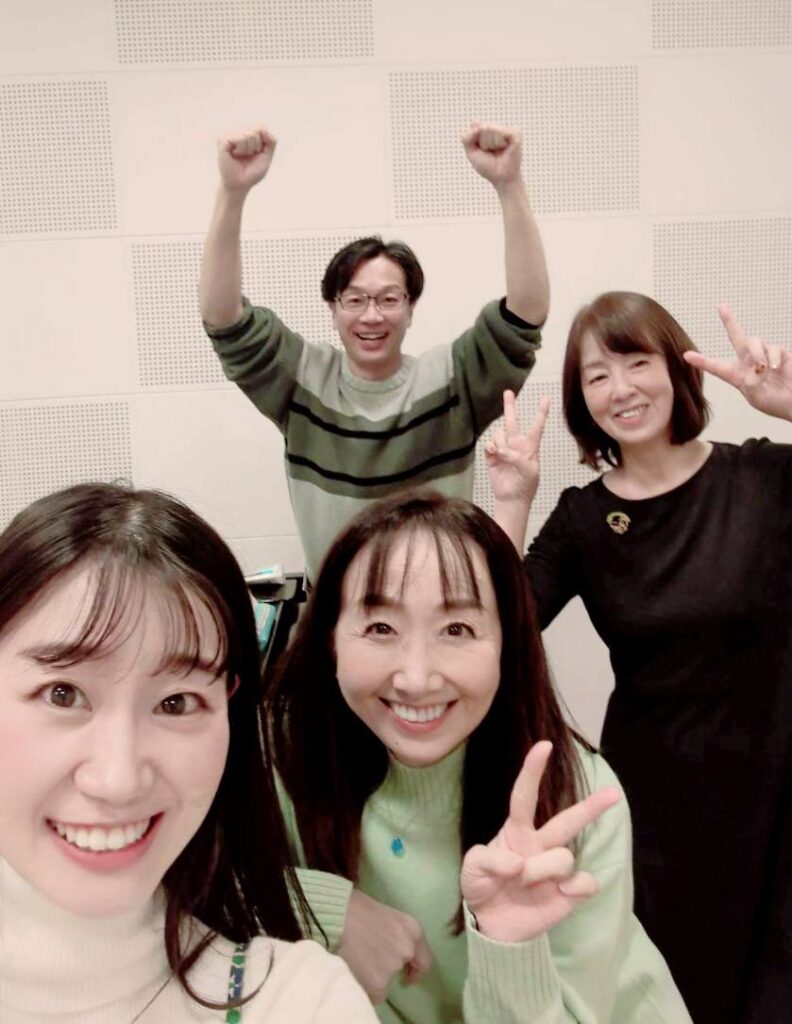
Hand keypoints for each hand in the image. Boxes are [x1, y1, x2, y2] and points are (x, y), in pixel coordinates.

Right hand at [217, 127, 276, 193]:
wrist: (240, 184)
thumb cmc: (252, 172)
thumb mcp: (267, 156)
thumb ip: (271, 141)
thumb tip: (263, 127)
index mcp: (248, 135)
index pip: (261, 128)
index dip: (263, 144)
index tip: (256, 154)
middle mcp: (238, 133)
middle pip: (256, 131)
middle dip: (256, 147)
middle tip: (247, 156)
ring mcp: (230, 135)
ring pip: (248, 135)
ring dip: (248, 150)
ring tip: (240, 156)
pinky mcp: (223, 140)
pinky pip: (239, 138)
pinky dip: (241, 149)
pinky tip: (234, 155)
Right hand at [338, 889, 432, 1004]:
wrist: (334, 915)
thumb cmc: (354, 906)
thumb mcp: (383, 913)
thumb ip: (393, 933)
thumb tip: (388, 945)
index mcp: (412, 930)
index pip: (424, 961)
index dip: (414, 969)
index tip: (406, 974)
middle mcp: (407, 950)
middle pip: (400, 969)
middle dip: (386, 968)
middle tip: (369, 961)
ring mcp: (393, 968)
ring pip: (383, 982)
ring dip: (372, 976)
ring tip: (355, 960)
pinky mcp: (378, 984)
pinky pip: (372, 993)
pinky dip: (362, 986)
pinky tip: (351, 969)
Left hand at [460, 741, 621, 942]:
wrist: (493, 926)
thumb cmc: (482, 886)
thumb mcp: (472, 869)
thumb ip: (487, 860)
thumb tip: (517, 863)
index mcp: (516, 830)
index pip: (524, 796)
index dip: (533, 770)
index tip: (544, 745)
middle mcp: (540, 844)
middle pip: (567, 821)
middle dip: (591, 807)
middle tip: (614, 794)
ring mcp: (556, 868)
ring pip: (564, 857)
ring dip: (542, 871)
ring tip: (523, 884)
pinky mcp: (570, 891)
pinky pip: (585, 882)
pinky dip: (574, 888)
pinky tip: (561, 895)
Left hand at [462, 122, 521, 188]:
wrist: (501, 178)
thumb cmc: (488, 167)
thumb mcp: (471, 152)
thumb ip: (466, 138)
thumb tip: (476, 122)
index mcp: (489, 131)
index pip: (475, 127)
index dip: (475, 142)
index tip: (482, 151)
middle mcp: (499, 128)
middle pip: (482, 128)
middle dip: (483, 144)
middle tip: (492, 153)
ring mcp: (507, 130)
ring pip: (489, 129)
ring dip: (490, 145)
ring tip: (498, 152)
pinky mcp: (515, 133)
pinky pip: (500, 132)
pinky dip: (499, 143)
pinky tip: (505, 149)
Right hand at [486, 390, 549, 505]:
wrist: (511, 499)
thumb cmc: (526, 485)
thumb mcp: (529, 470)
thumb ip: (517, 457)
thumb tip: (502, 450)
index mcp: (531, 447)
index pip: (537, 426)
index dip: (541, 412)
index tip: (546, 398)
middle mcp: (516, 445)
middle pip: (513, 421)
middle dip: (510, 407)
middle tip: (508, 392)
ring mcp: (504, 450)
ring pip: (499, 434)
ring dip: (499, 442)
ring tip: (501, 454)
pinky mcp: (492, 457)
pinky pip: (489, 445)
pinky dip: (491, 447)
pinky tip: (494, 454)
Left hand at [683, 305, 791, 421]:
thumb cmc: (775, 403)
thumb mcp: (757, 398)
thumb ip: (752, 385)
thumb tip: (755, 368)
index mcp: (737, 376)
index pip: (717, 367)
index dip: (702, 361)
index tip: (686, 355)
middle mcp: (749, 362)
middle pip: (737, 337)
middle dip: (729, 321)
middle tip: (721, 306)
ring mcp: (765, 356)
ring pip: (754, 341)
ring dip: (757, 354)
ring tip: (764, 369)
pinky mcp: (780, 353)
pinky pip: (773, 348)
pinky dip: (772, 357)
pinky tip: (775, 368)